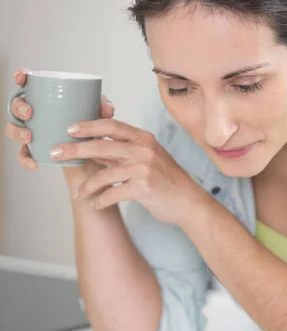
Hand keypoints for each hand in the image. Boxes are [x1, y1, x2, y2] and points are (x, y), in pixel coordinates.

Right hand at [4, 69, 114, 170]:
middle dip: (19, 107)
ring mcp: (30, 130)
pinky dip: (26, 159)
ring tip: (30, 136)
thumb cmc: (87, 122)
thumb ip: (101, 106)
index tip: (22, 77)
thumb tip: (108, 109)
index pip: (26, 83)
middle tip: (29, 112)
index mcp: (43, 97)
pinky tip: (35, 164)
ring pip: (14, 129)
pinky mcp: (33, 150)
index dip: (20, 77)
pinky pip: (24, 155)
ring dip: (17, 132)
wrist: (88, 150)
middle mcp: (32, 112)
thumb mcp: (95, 111)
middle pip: (16, 106)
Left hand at [49, 119, 204, 224]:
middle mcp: (144, 149)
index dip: (89, 125)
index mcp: (144, 138)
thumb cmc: (166, 181)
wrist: (188, 202)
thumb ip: (123, 152)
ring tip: (78, 194)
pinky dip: (101, 201)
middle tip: (55, 153)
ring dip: (87, 186)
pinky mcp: (144, 187)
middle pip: (102, 145)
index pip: (112, 126)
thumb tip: (93, 148)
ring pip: (105, 174)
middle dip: (75, 149)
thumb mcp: (148, 159)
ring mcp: (144, 168)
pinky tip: (95, 205)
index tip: (69, 128)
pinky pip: (113, 193)